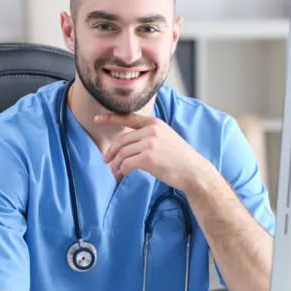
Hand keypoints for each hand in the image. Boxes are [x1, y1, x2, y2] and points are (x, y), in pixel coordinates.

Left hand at [94, 112, 213, 190]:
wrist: (194, 171)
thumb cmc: (179, 157)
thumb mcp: (166, 137)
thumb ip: (148, 134)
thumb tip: (127, 143)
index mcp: (154, 123)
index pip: (127, 117)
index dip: (110, 118)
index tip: (97, 119)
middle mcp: (151, 130)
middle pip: (121, 140)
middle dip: (111, 151)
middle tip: (106, 160)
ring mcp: (150, 144)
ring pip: (122, 153)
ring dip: (115, 163)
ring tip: (114, 170)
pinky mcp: (148, 158)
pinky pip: (126, 163)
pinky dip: (122, 169)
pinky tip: (122, 173)